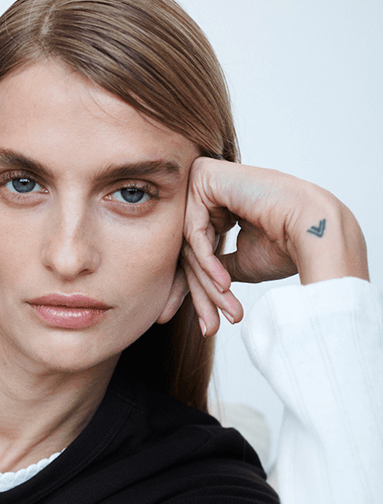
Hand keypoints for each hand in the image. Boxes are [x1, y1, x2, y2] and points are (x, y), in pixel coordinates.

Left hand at [158, 158, 367, 334]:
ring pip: (190, 244)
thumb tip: (190, 284)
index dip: (194, 290)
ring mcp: (204, 180)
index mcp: (218, 206)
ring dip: (208, 283)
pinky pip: (195, 230)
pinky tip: (224, 283)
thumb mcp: (238, 264)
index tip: (193, 322)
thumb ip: (212, 267)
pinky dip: (208, 261)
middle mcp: (209, 190)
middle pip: (189, 250)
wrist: (313, 230)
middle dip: (201, 293)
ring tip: (227, 308)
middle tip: (209, 327)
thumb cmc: (284, 245)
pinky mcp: (204, 176)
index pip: (194, 251)